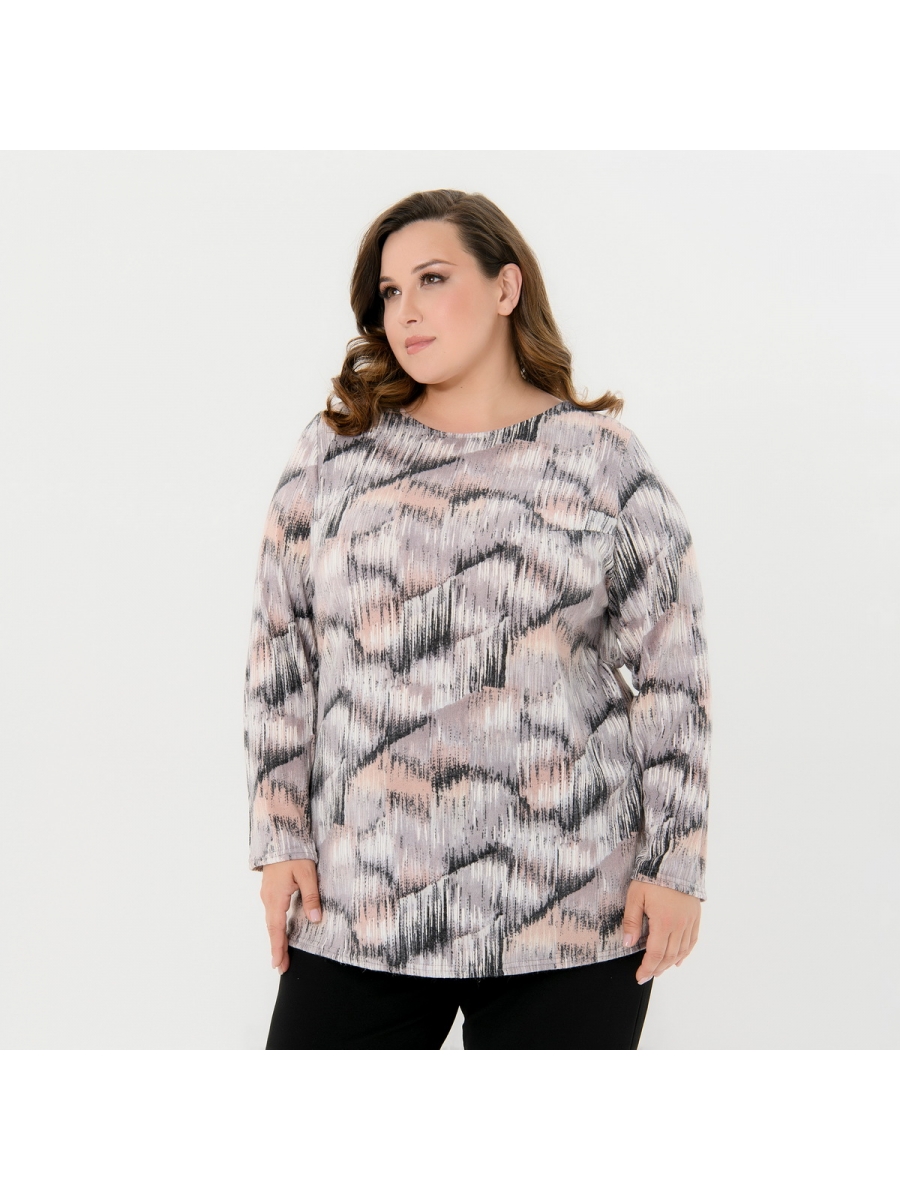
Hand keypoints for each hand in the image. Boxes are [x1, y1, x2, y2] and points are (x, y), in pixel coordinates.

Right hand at [260, 858, 321, 973]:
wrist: (280, 836)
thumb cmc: (294, 853)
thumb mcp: (307, 874)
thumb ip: (311, 896)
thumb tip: (315, 918)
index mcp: (276, 898)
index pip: (277, 929)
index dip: (278, 948)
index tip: (277, 964)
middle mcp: (268, 899)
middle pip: (272, 929)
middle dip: (277, 948)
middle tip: (280, 967)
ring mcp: (268, 895)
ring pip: (271, 922)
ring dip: (276, 938)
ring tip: (281, 954)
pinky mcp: (271, 891)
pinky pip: (272, 914)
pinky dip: (276, 927)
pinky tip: (281, 932)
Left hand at [622, 879, 700, 984]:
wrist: (674, 859)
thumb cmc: (652, 877)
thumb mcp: (635, 896)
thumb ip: (631, 921)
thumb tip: (628, 944)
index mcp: (663, 922)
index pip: (655, 954)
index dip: (647, 968)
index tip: (639, 977)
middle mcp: (679, 925)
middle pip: (669, 956)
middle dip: (657, 969)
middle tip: (647, 976)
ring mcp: (689, 921)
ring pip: (681, 951)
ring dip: (670, 963)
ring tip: (660, 970)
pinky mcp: (695, 916)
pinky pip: (692, 940)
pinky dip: (685, 953)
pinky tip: (678, 960)